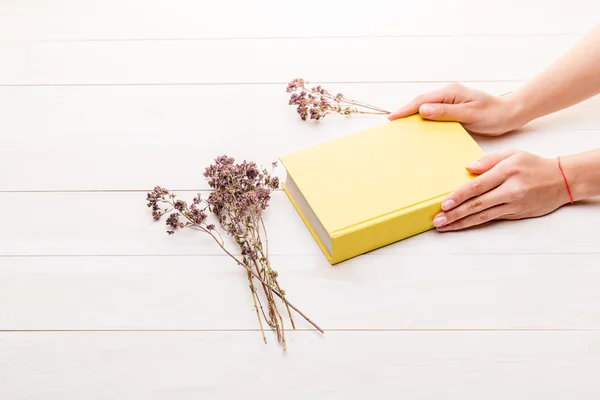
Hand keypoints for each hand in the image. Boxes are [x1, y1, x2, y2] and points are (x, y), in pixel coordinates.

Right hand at [388, 83, 522, 135]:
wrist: (510, 114)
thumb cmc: (494, 115)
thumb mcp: (470, 115)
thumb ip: (446, 112)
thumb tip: (422, 110)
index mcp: (450, 93)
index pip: (422, 101)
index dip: (405, 109)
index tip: (392, 118)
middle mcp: (448, 94)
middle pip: (421, 103)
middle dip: (405, 112)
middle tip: (392, 124)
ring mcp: (450, 101)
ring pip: (426, 108)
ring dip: (413, 116)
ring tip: (401, 126)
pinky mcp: (453, 109)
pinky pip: (433, 113)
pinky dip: (424, 119)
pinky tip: (419, 127)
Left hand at [432, 150, 570, 231]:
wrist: (563, 180)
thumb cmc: (534, 165)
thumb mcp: (512, 154)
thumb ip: (489, 160)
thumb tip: (468, 168)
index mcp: (507, 171)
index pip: (477, 186)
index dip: (459, 196)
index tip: (444, 203)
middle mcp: (510, 190)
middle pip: (477, 204)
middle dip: (455, 214)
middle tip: (438, 220)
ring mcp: (514, 204)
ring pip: (483, 215)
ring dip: (461, 222)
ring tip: (444, 226)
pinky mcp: (516, 214)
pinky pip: (491, 219)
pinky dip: (475, 223)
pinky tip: (462, 225)